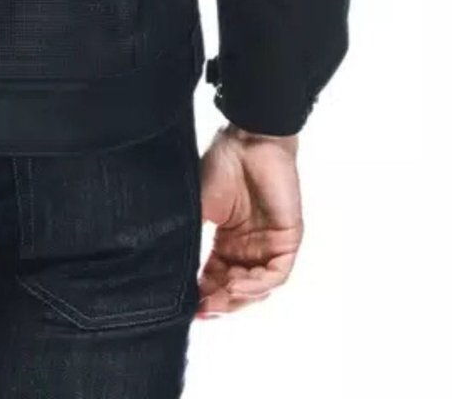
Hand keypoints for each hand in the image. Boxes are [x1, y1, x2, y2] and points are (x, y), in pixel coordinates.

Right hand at [196, 123, 302, 317]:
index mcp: (227, 243)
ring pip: (258, 288)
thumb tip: (162, 267)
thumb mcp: (197, 208)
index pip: (216, 279)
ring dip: (237, 297)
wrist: (246, 140)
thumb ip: (188, 238)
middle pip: (237, 289)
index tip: (187, 308)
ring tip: (217, 299)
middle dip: (220, 303)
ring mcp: (269, 245)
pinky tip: (238, 282)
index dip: (203, 296)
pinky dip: (258, 284)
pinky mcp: (288, 239)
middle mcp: (248, 248)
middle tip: (202, 310)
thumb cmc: (219, 166)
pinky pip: (277, 274)